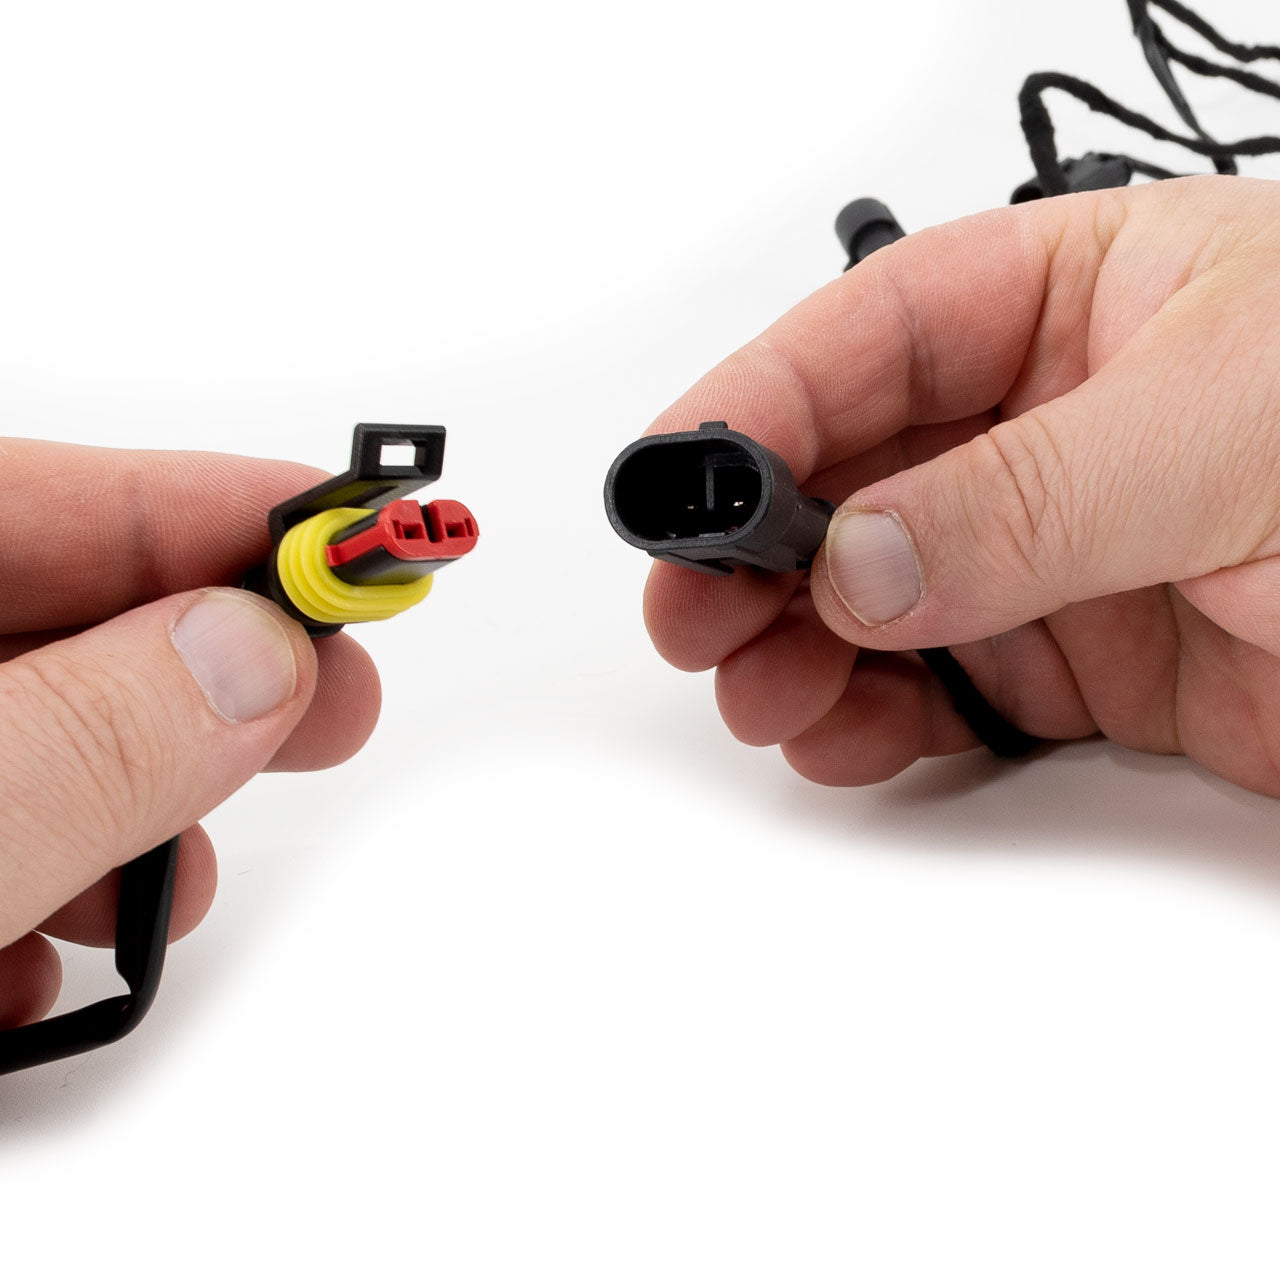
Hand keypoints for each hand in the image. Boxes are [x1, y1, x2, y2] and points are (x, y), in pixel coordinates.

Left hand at [0, 440, 380, 1026]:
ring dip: (124, 808)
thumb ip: (82, 744)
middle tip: (334, 704)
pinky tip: (33, 962)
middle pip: (50, 618)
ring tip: (182, 883)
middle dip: (203, 669)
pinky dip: (34, 890)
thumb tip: (251, 659)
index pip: (42, 498)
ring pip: (22, 738)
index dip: (217, 511)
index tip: (356, 540)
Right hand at [643, 175, 1279, 794]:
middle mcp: (1057, 423)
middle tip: (689, 613)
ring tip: (756, 694)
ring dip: (798, 645)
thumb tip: (860, 561)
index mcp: (1090, 298)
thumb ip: (1030, 495)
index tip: (675, 477)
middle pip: (855, 473)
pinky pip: (941, 687)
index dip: (762, 399)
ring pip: (878, 593)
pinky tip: (839, 736)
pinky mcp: (1085, 661)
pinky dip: (876, 718)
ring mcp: (1061, 550)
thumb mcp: (1232, 438)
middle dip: (757, 546)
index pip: (882, 332)